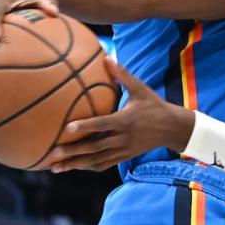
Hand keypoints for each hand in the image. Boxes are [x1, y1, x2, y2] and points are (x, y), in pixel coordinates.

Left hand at [48, 58, 194, 171]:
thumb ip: (123, 75)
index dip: (85, 127)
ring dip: (75, 164)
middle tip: (52, 153)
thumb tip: (106, 57)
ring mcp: (123, 150)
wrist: (172, 128)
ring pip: (96, 160)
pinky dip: (87, 166)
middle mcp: (123, 138)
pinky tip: (72, 167)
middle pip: (95, 147)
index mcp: (126, 120)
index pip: (102, 124)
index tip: (67, 129)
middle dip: (73, 152)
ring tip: (54, 167)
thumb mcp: (141, 89)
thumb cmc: (154, 106)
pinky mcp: (124, 157)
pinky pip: (103, 165)